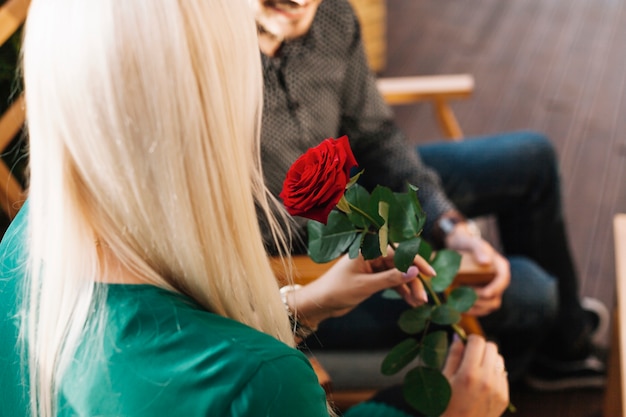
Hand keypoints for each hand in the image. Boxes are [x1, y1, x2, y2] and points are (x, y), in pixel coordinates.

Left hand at [286, 251, 435, 327]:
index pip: (398, 252)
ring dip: (409, 288)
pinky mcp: (373, 278)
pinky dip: (401, 291)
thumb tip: (413, 271)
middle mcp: (372, 255)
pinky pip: (392, 282)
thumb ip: (391, 278)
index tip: (430, 274)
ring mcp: (373, 267)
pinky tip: (410, 302)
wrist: (321, 303)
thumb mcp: (366, 286)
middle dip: (413, 281)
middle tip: (423, 298)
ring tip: (418, 303)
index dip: (416, 262)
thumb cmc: (338, 290)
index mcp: (368, 249)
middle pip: (401, 264)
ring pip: (398, 274)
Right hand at [441, 335, 508, 416]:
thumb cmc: (445, 404)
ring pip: (499, 359)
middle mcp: (487, 379)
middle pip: (491, 347)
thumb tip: (458, 336)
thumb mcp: (443, 379)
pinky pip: (503, 374)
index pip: (477, 341)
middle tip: (470, 356)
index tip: (465, 345)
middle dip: (480, 348)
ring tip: (477, 370)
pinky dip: (494, 373)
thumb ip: (453, 356)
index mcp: (468, 373)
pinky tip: (482, 383)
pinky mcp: (504, 397)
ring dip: (489, 359)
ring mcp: (498, 389)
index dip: (470, 339)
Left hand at [445, 223, 509, 315]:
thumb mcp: (471, 242)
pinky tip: (459, 308)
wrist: (458, 246)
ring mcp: (490, 289)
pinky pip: (481, 308)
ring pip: (488, 306)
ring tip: (459, 303)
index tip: (484, 293)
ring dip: (475, 309)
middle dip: (481, 301)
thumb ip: (478, 249)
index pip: (503, 280)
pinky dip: (471, 310)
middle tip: (464, 296)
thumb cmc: (466, 242)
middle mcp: (498, 280)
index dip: (495, 289)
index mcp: (500, 267)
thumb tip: (486, 262)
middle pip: (496, 298)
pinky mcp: (481, 295)